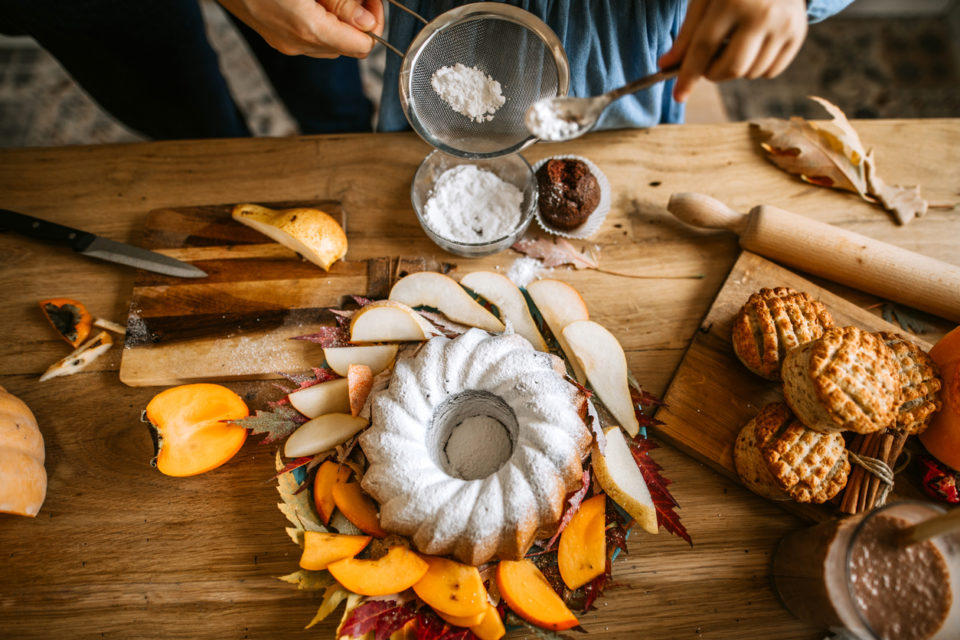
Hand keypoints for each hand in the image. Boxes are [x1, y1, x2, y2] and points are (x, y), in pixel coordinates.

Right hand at [218, 0, 384, 58]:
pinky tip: (312, 0)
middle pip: (348, 47)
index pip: (362, 46)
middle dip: (358, 21)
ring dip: (339, 21)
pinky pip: (310, 37)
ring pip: (330, 42)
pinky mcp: (273, 35)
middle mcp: (296, 43)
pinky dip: (320, 21)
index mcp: (308, 29)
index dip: (373, 21)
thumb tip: (367, 22)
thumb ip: (342, 2)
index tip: (371, 0)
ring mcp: (283, 42)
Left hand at [659, 0, 806, 101]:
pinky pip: (771, 71)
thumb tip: (667, 64)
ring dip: (734, 70)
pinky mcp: (798, 33)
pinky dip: (755, 68)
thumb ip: (688, 32)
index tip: (678, 95)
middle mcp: (762, 14)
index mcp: (733, 1)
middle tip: (707, 62)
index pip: (704, 47)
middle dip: (712, 74)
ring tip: (733, 45)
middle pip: (731, 67)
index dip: (688, 74)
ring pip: (751, 73)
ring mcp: (784, 24)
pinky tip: (752, 46)